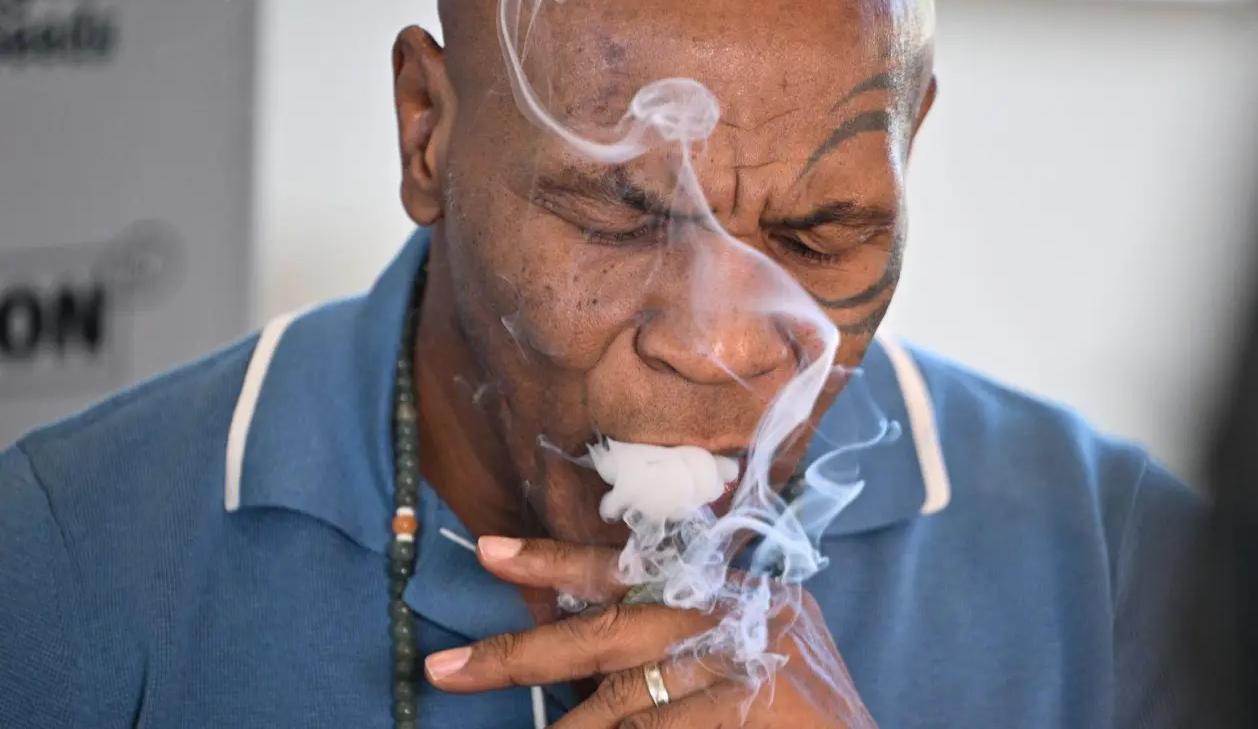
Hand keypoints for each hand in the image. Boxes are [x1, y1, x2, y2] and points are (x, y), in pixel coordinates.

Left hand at [424, 537, 876, 727]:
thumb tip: (585, 660)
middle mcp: (742, 619)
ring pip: (624, 705)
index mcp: (738, 591)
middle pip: (611, 636)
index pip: (635, 568)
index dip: (558, 562)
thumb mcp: (754, 650)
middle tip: (448, 670)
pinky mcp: (745, 717)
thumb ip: (683, 638)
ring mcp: (746, 673)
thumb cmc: (803, 714)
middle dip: (522, 655)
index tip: (488, 551)